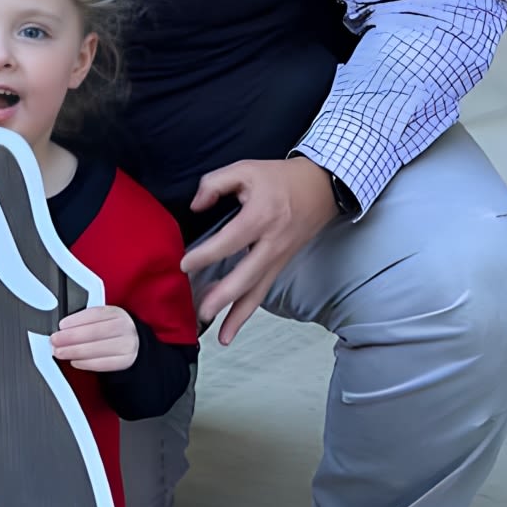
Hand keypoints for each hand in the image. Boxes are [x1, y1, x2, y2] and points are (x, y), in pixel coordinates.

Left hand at [52, 304, 138, 372]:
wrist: (132, 344)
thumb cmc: (110, 331)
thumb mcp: (102, 320)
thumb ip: (84, 321)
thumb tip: (61, 329)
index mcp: (116, 313)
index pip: (95, 314)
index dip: (76, 320)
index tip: (61, 326)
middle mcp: (124, 327)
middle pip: (95, 332)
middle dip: (71, 337)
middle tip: (55, 341)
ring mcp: (127, 345)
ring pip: (98, 348)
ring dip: (75, 351)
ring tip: (60, 352)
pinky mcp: (125, 361)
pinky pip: (104, 363)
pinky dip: (86, 363)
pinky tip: (74, 361)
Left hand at [181, 156, 337, 345]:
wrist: (322, 187)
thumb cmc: (280, 178)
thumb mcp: (245, 169)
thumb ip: (214, 184)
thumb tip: (196, 206)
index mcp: (262, 216)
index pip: (231, 241)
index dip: (206, 254)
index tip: (184, 264)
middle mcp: (273, 242)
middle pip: (248, 275)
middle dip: (225, 296)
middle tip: (202, 311)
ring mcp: (279, 257)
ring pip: (259, 291)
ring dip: (239, 316)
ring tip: (222, 337)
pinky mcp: (281, 264)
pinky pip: (263, 290)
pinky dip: (248, 309)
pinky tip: (232, 326)